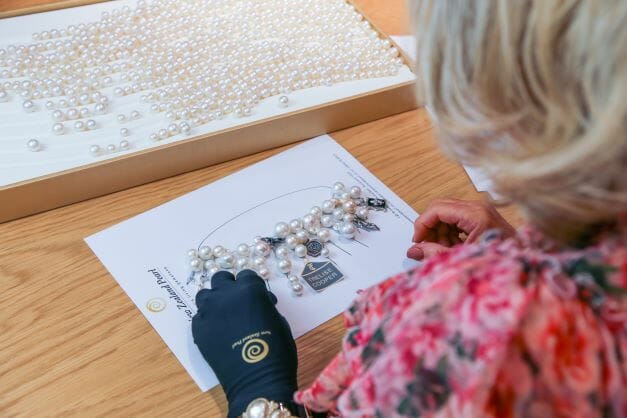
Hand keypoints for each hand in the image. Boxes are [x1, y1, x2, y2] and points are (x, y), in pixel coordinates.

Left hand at [192, 270, 297, 417]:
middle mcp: (225, 295)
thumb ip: (264, 305)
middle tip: (238, 302)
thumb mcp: (279, 320)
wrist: (257, 380)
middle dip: (229, 287)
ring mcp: (209, 312)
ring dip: (214, 301)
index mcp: (249, 289)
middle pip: (221, 279)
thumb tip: (257, 305)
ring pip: (205, 295)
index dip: (252, 286)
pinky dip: (207, 320)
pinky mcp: (198, 330)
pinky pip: (199, 317)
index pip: (246, 275)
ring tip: (224, 315)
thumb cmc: (277, 351)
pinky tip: (217, 332)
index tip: (257, 297)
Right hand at [407, 199, 514, 259]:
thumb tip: (413, 250)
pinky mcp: (483, 217)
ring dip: (440, 232)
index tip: (417, 241)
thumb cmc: (502, 262)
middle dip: (430, 228)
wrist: (526, 266)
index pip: (437, 209)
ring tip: (444, 251)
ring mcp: (481, 211)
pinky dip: (450, 232)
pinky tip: (453, 248)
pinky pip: (458, 219)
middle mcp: (478, 208)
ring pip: (447, 214)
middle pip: (440, 208)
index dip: (422, 225)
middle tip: (427, 246)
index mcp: (475, 215)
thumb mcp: (462, 258)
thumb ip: (435, 253)